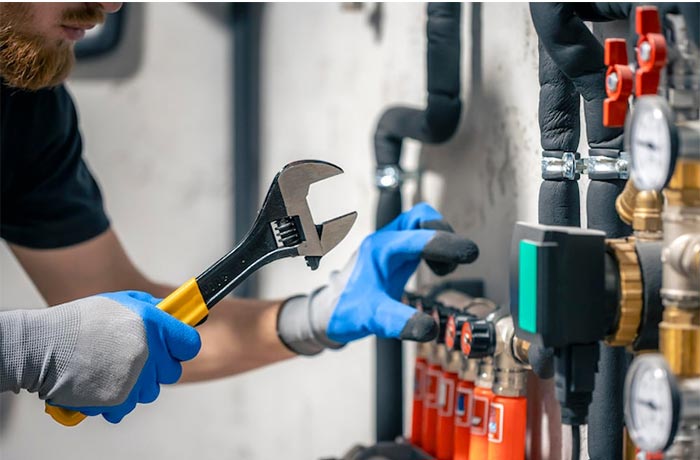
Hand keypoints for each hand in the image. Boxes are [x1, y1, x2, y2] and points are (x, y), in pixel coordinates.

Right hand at [0, 291, 200, 422]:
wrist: (45, 346)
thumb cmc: (82, 322)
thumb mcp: (122, 301)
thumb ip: (152, 308)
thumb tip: (172, 312)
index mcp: (155, 326)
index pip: (190, 344)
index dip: (181, 345)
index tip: (173, 345)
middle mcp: (150, 354)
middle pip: (172, 371)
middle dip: (158, 366)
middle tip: (136, 356)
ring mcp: (136, 380)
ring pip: (150, 391)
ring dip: (138, 383)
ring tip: (112, 367)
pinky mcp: (119, 401)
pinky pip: (129, 407)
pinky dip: (117, 400)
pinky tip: (102, 383)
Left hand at [277, 203, 477, 354]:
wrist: (329, 312)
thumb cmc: (345, 310)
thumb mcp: (372, 319)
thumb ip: (399, 322)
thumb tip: (430, 329)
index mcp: (379, 249)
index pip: (417, 236)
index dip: (446, 242)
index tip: (470, 254)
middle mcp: (385, 241)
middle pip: (421, 217)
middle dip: (445, 234)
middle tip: (460, 259)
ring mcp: (391, 245)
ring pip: (422, 224)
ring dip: (441, 240)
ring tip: (445, 268)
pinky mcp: (396, 254)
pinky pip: (420, 238)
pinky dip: (435, 248)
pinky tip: (437, 268)